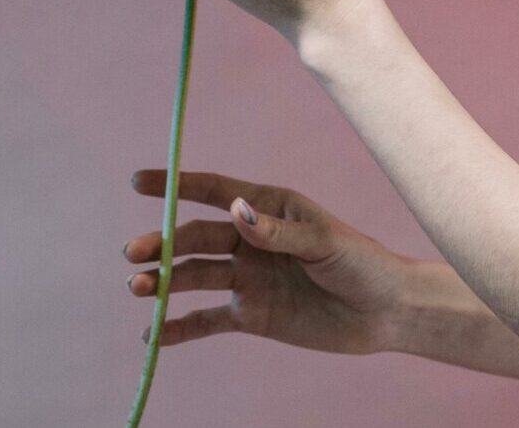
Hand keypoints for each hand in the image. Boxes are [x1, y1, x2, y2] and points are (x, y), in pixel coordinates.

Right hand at [123, 168, 412, 353]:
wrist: (386, 313)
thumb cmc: (362, 264)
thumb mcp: (325, 242)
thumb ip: (278, 231)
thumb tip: (236, 210)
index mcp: (267, 208)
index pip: (213, 192)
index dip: (174, 186)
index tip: (137, 182)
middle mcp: (250, 241)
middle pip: (195, 239)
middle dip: (162, 244)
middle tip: (133, 254)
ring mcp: (248, 279)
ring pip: (194, 277)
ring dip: (163, 283)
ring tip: (137, 289)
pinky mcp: (251, 316)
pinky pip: (207, 322)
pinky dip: (179, 328)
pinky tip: (152, 336)